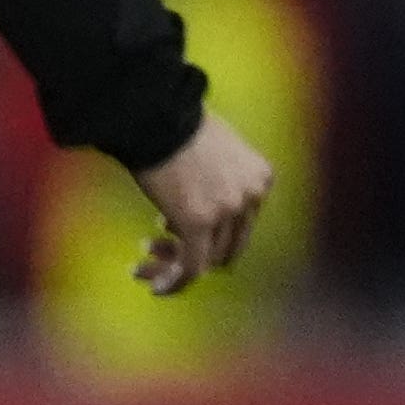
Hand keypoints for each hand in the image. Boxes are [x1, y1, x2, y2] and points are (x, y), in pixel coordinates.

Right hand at [130, 109, 275, 295]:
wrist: (157, 116)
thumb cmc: (176, 123)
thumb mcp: (218, 146)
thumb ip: (220, 175)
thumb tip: (198, 195)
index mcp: (260, 178)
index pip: (242, 223)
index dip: (210, 233)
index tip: (172, 229)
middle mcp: (251, 198)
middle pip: (229, 246)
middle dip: (196, 253)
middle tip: (160, 248)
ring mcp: (226, 212)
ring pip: (207, 258)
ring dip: (175, 264)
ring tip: (143, 263)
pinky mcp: (197, 223)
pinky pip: (190, 265)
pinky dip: (175, 281)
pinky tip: (156, 289)